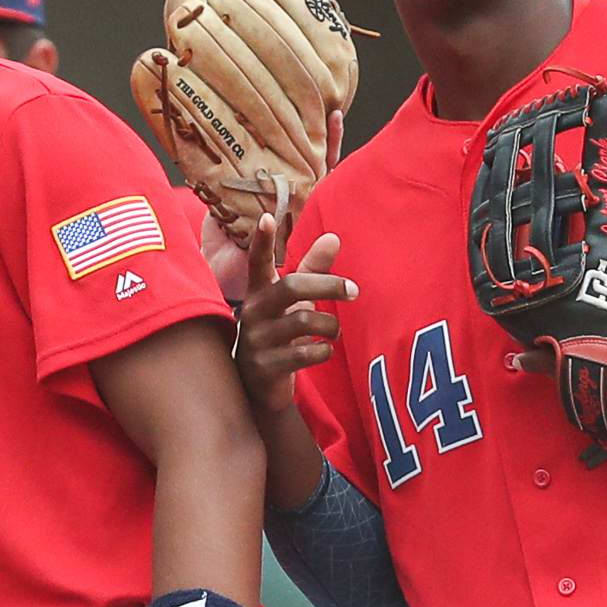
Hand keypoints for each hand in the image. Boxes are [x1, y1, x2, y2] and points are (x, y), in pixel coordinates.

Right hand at [234, 218, 351, 413]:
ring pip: (303, 320)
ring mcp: (256, 340)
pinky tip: (323, 351)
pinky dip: (322, 351)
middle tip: (353, 290)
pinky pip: (304, 353)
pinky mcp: (265, 366)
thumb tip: (334, 237)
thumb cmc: (279, 334)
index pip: (257, 263)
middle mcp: (253, 313)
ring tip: (334, 331)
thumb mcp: (293, 302)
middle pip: (292, 286)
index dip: (262, 242)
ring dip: (330, 325)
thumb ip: (312, 270)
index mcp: (259, 293)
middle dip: (328, 285)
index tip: (267, 218)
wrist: (258, 388)